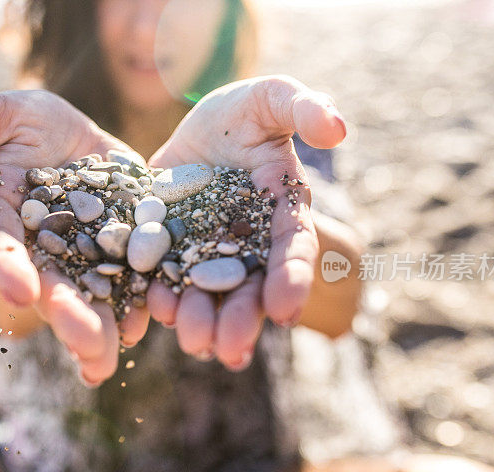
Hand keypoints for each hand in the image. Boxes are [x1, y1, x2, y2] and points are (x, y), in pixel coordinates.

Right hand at [0, 91, 148, 385]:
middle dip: (68, 317)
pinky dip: (137, 305)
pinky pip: (128, 282)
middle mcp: (41, 249)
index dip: (6, 269)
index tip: (20, 293)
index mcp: (6, 220)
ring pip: (90, 296)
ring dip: (101, 330)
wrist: (78, 137)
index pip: (0, 247)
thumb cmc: (29, 123)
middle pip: (51, 286)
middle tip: (88, 346)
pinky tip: (146, 323)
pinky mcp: (121, 250)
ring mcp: (83, 255)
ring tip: (110, 358)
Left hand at [147, 76, 346, 369]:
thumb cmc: (241, 113)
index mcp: (281, 212)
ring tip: (194, 343)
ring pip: (207, 293)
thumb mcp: (268, 98)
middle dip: (242, 319)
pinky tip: (154, 311)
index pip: (292, 249)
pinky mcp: (170, 250)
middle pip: (249, 286)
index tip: (286, 310)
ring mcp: (207, 251)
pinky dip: (160, 295)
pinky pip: (165, 278)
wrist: (192, 132)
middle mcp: (248, 243)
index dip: (293, 279)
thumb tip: (339, 129)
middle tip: (231, 350)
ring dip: (201, 320)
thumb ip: (302, 107)